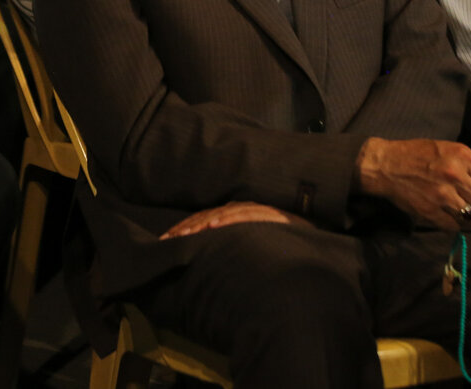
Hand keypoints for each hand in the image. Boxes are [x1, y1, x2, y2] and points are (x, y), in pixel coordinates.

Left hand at [160, 201, 310, 239]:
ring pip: (221, 215)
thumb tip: (199, 259)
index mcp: (230, 215)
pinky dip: (229, 219)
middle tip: (167, 241)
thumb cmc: (273, 243)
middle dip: (185, 229)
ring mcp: (252, 210)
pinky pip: (244, 215)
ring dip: (201, 224)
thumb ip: (225, 246)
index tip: (163, 242)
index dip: (181, 230)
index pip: (199, 220)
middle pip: (204, 216)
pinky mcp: (266, 214)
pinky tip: (216, 225)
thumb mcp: (245, 243)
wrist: (306, 236)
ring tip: (186, 235)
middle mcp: (238, 210)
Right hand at [354, 138, 470, 229]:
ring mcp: (443, 195)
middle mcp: (456, 175)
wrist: (385, 165)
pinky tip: (446, 215)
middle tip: (470, 203)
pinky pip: (453, 226)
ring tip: (459, 211)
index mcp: (462, 156)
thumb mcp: (447, 148)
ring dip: (468, 216)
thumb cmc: (416, 154)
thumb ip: (468, 166)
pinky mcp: (431, 212)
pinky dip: (453, 224)